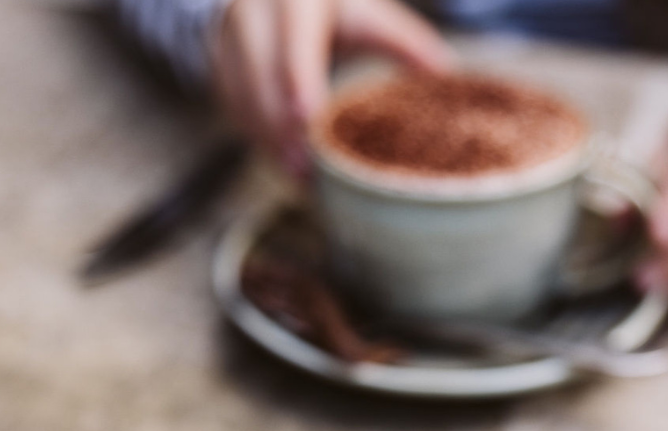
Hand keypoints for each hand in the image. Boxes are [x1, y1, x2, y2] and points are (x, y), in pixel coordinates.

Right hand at [211, 0, 451, 176]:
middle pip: (263, 79)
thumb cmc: (329, 8)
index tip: (306, 117)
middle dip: (281, 128)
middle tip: (305, 171)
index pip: (293, 43)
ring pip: (245, 98)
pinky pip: (236, 109)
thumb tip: (446, 74)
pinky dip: (260, 139)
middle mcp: (254, 14)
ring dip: (270, 141)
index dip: (297, 80)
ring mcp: (230, 42)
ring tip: (298, 176)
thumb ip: (402, 42)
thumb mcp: (365, 15)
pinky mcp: (220, 67)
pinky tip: (284, 163)